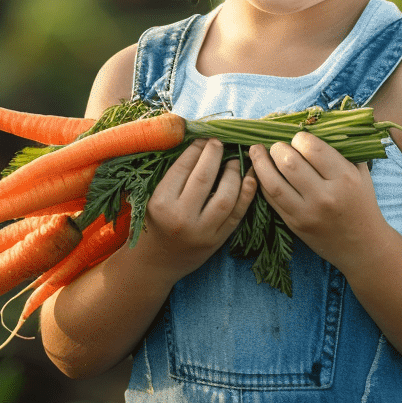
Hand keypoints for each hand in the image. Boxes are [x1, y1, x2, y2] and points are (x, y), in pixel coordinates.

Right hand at [135, 138, 256, 280]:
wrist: (154, 264)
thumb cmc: (151, 224)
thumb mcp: (151, 198)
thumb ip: (171, 175)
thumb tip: (197, 143)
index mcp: (160, 202)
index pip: (183, 168)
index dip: (196, 149)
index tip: (203, 139)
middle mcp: (181, 217)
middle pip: (204, 177)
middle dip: (214, 154)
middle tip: (218, 143)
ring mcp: (202, 231)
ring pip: (225, 197)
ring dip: (233, 174)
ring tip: (233, 161)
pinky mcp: (217, 241)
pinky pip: (237, 214)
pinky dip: (247, 194)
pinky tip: (250, 178)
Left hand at [248, 132, 386, 268]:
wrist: (362, 246)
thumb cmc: (361, 203)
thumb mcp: (360, 173)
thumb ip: (343, 149)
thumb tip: (318, 124)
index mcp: (345, 178)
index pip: (312, 148)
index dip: (299, 138)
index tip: (298, 139)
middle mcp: (325, 196)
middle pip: (289, 163)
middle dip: (278, 148)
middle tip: (278, 145)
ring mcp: (307, 212)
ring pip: (273, 182)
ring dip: (260, 162)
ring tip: (256, 150)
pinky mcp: (294, 224)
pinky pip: (271, 199)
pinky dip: (261, 182)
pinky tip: (259, 171)